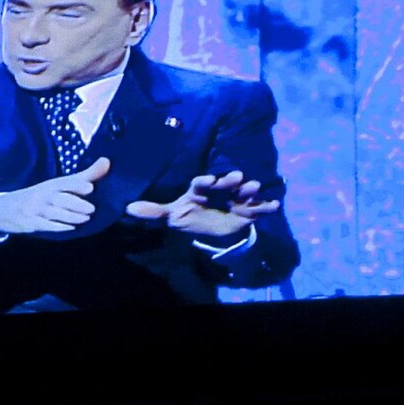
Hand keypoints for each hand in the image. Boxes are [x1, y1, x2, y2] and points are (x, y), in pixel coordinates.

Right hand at [0, 157, 112, 236]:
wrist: (3, 210)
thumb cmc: (36, 197)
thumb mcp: (56, 186)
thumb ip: (83, 177)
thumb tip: (107, 162)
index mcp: (49, 185)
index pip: (64, 183)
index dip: (76, 185)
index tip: (89, 187)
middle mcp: (41, 195)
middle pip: (59, 198)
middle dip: (75, 203)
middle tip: (91, 209)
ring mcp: (34, 210)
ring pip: (54, 212)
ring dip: (70, 216)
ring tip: (85, 218)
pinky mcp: (30, 223)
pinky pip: (44, 225)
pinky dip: (57, 226)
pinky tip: (69, 228)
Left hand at [125, 170, 277, 238]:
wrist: (215, 228)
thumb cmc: (191, 214)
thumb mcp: (173, 214)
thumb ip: (155, 211)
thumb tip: (128, 209)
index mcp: (200, 190)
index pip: (201, 183)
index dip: (204, 181)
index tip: (207, 179)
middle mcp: (220, 191)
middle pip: (225, 184)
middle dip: (231, 181)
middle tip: (237, 177)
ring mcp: (236, 199)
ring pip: (243, 193)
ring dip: (249, 191)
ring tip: (254, 187)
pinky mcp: (249, 210)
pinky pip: (259, 208)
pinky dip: (267, 206)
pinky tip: (275, 205)